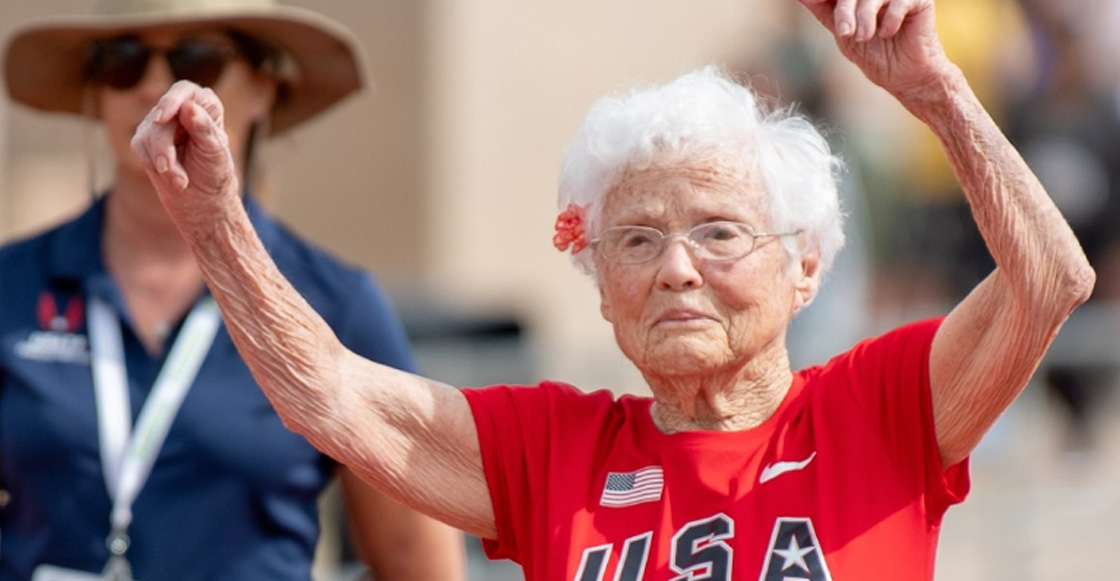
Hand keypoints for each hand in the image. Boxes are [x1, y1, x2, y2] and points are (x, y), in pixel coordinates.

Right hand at [130, 80, 239, 228]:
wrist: (203, 201)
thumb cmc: (215, 173)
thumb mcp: (215, 152)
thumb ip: (203, 128)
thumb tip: (188, 107)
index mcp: (206, 106)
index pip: (185, 91)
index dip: (172, 100)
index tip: (162, 117)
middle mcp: (182, 110)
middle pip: (162, 116)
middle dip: (165, 146)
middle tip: (168, 169)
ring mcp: (161, 124)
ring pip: (148, 132)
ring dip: (162, 160)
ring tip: (180, 181)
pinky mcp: (145, 140)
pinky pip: (139, 145)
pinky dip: (152, 163)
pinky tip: (170, 177)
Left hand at [797, 0, 952, 99]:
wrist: (906, 77)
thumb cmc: (876, 55)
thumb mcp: (843, 34)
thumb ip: (825, 11)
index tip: (815, 2)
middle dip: (845, 11)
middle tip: (845, 33)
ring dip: (865, 17)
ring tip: (865, 37)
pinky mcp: (919, 0)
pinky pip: (899, 1)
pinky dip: (890, 18)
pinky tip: (888, 33)